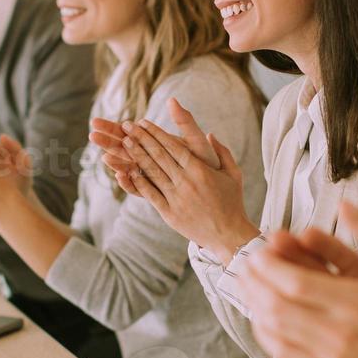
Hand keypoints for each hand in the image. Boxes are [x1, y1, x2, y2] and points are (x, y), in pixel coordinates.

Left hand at [103, 99, 256, 258]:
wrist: (229, 235)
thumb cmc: (232, 203)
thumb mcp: (233, 174)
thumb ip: (223, 152)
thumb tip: (210, 134)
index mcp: (201, 170)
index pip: (174, 146)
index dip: (156, 133)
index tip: (143, 122)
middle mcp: (187, 182)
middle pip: (159, 155)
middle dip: (141, 138)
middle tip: (127, 126)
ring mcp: (177, 198)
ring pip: (152, 172)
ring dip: (136, 155)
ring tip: (123, 142)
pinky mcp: (170, 213)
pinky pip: (151, 194)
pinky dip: (138, 182)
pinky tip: (126, 171)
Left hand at [239, 201, 357, 357]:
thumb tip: (345, 205)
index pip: (298, 285)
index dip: (271, 267)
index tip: (260, 251)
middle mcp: (341, 332)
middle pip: (279, 307)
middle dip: (255, 282)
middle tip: (247, 263)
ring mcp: (332, 355)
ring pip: (276, 331)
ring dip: (255, 305)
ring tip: (248, 284)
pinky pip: (284, 353)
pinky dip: (265, 332)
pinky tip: (260, 314)